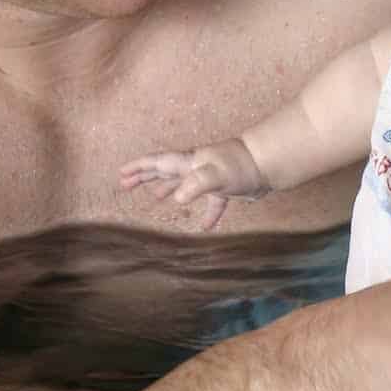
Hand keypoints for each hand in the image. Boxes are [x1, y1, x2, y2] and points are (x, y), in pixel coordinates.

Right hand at [119, 139, 267, 229]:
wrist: (269, 164)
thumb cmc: (241, 166)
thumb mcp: (215, 175)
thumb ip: (196, 184)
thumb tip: (176, 198)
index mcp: (189, 162)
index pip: (158, 163)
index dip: (139, 168)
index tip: (121, 174)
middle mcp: (196, 168)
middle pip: (165, 171)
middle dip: (145, 177)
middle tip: (126, 183)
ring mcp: (211, 178)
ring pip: (184, 184)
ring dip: (169, 189)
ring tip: (156, 197)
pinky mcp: (226, 189)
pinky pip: (212, 204)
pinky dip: (207, 215)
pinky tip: (205, 227)